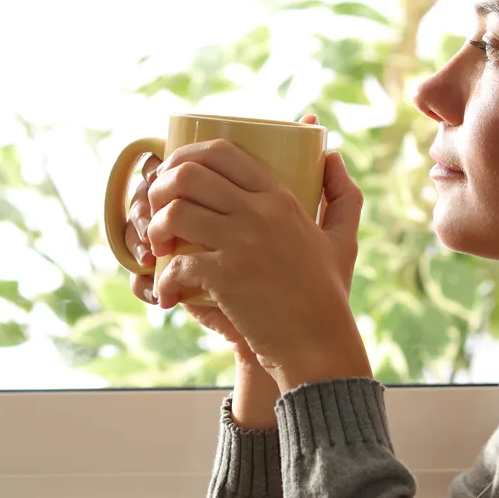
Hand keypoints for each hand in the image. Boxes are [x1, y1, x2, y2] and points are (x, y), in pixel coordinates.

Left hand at [145, 124, 369, 391]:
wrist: (319, 346)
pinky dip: (164, 282)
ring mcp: (242, 243)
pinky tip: (170, 297)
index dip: (186, 157)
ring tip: (159, 251)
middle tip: (157, 215)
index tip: (173, 179)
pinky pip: (176, 265)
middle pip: (188, 174)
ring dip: (155, 230)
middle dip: (159, 189)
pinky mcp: (226, 277)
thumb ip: (343, 195)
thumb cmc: (328, 295)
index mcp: (280, 198)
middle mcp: (260, 212)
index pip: (223, 151)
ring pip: (175, 212)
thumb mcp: (342, 240)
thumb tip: (332, 156)